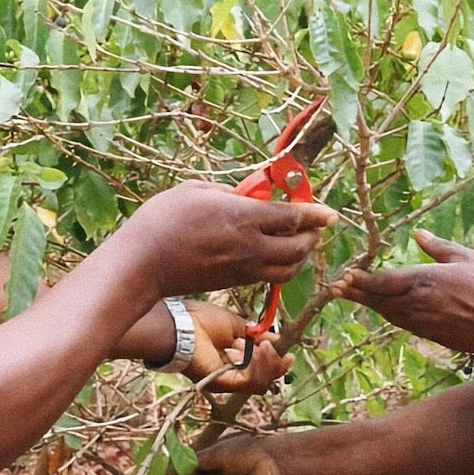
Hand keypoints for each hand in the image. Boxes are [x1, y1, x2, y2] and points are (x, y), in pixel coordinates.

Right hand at [115, 181, 337, 298]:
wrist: (142, 265)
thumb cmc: (162, 221)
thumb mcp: (195, 191)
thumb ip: (228, 193)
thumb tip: (247, 197)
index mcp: (243, 218)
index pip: (292, 217)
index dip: (316, 213)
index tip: (330, 212)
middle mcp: (250, 246)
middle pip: (298, 246)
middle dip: (313, 235)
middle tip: (316, 225)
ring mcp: (243, 268)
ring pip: (289, 268)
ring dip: (301, 256)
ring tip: (300, 242)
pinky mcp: (234, 283)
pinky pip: (270, 278)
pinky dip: (282, 267)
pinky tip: (276, 256)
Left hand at [182, 299, 292, 392]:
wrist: (181, 324)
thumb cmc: (201, 319)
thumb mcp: (235, 324)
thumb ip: (255, 335)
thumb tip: (276, 339)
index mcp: (233, 359)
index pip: (262, 369)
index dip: (277, 361)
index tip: (288, 352)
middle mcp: (231, 374)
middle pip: (265, 380)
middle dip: (275, 363)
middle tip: (270, 345)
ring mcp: (227, 381)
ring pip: (261, 384)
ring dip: (267, 363)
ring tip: (262, 346)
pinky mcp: (223, 384)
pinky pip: (252, 383)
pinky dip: (257, 366)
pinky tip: (250, 350)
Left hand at [331, 230, 473, 356]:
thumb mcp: (467, 258)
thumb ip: (438, 247)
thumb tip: (418, 233)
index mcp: (425, 281)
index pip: (384, 282)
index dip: (362, 280)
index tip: (345, 275)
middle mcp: (418, 304)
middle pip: (378, 300)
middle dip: (356, 293)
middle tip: (335, 287)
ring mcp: (422, 323)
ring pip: (387, 313)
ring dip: (368, 304)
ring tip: (350, 295)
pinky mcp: (429, 335)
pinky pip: (401, 323)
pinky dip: (386, 314)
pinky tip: (381, 308)